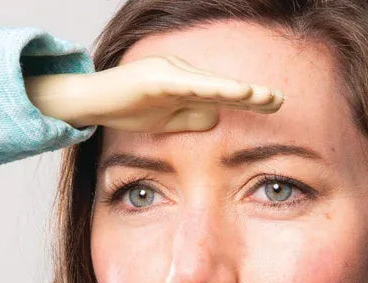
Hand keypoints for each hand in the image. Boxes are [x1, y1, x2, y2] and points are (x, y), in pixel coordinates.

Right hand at [25, 53, 283, 131]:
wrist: (88, 101)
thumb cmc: (125, 110)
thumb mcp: (166, 123)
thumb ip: (191, 119)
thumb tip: (217, 120)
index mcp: (186, 89)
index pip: (223, 95)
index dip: (249, 99)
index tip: (276, 106)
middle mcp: (181, 75)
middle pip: (221, 86)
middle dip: (251, 93)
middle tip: (279, 100)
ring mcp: (167, 73)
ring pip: (207, 83)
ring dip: (233, 90)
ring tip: (258, 96)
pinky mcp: (152, 78)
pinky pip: (182, 85)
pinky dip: (203, 88)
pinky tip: (221, 93)